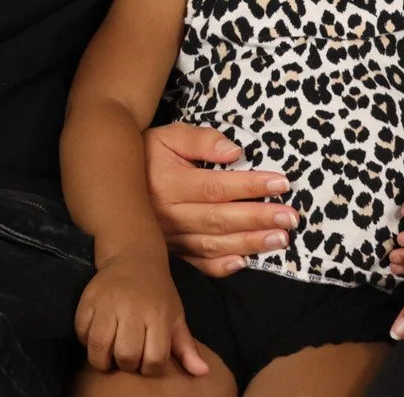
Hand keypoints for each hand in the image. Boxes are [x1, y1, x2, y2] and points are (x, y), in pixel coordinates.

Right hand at [74, 251, 209, 377]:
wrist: (134, 257)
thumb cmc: (158, 293)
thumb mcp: (176, 316)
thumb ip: (186, 347)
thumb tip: (203, 373)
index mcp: (158, 315)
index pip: (154, 359)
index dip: (150, 368)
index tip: (147, 361)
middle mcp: (133, 309)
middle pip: (125, 356)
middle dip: (126, 364)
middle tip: (126, 356)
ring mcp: (108, 304)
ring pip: (99, 348)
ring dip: (102, 358)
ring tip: (109, 353)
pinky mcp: (88, 300)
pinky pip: (81, 333)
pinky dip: (86, 341)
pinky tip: (96, 337)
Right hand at [144, 123, 296, 276]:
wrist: (112, 179)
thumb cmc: (149, 153)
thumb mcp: (170, 136)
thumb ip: (201, 140)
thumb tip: (234, 151)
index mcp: (170, 184)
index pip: (217, 187)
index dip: (251, 185)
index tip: (282, 183)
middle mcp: (169, 214)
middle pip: (220, 219)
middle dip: (259, 219)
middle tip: (291, 218)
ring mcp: (169, 237)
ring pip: (213, 244)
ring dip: (249, 243)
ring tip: (280, 239)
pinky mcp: (169, 252)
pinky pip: (197, 264)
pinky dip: (221, 267)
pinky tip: (244, 263)